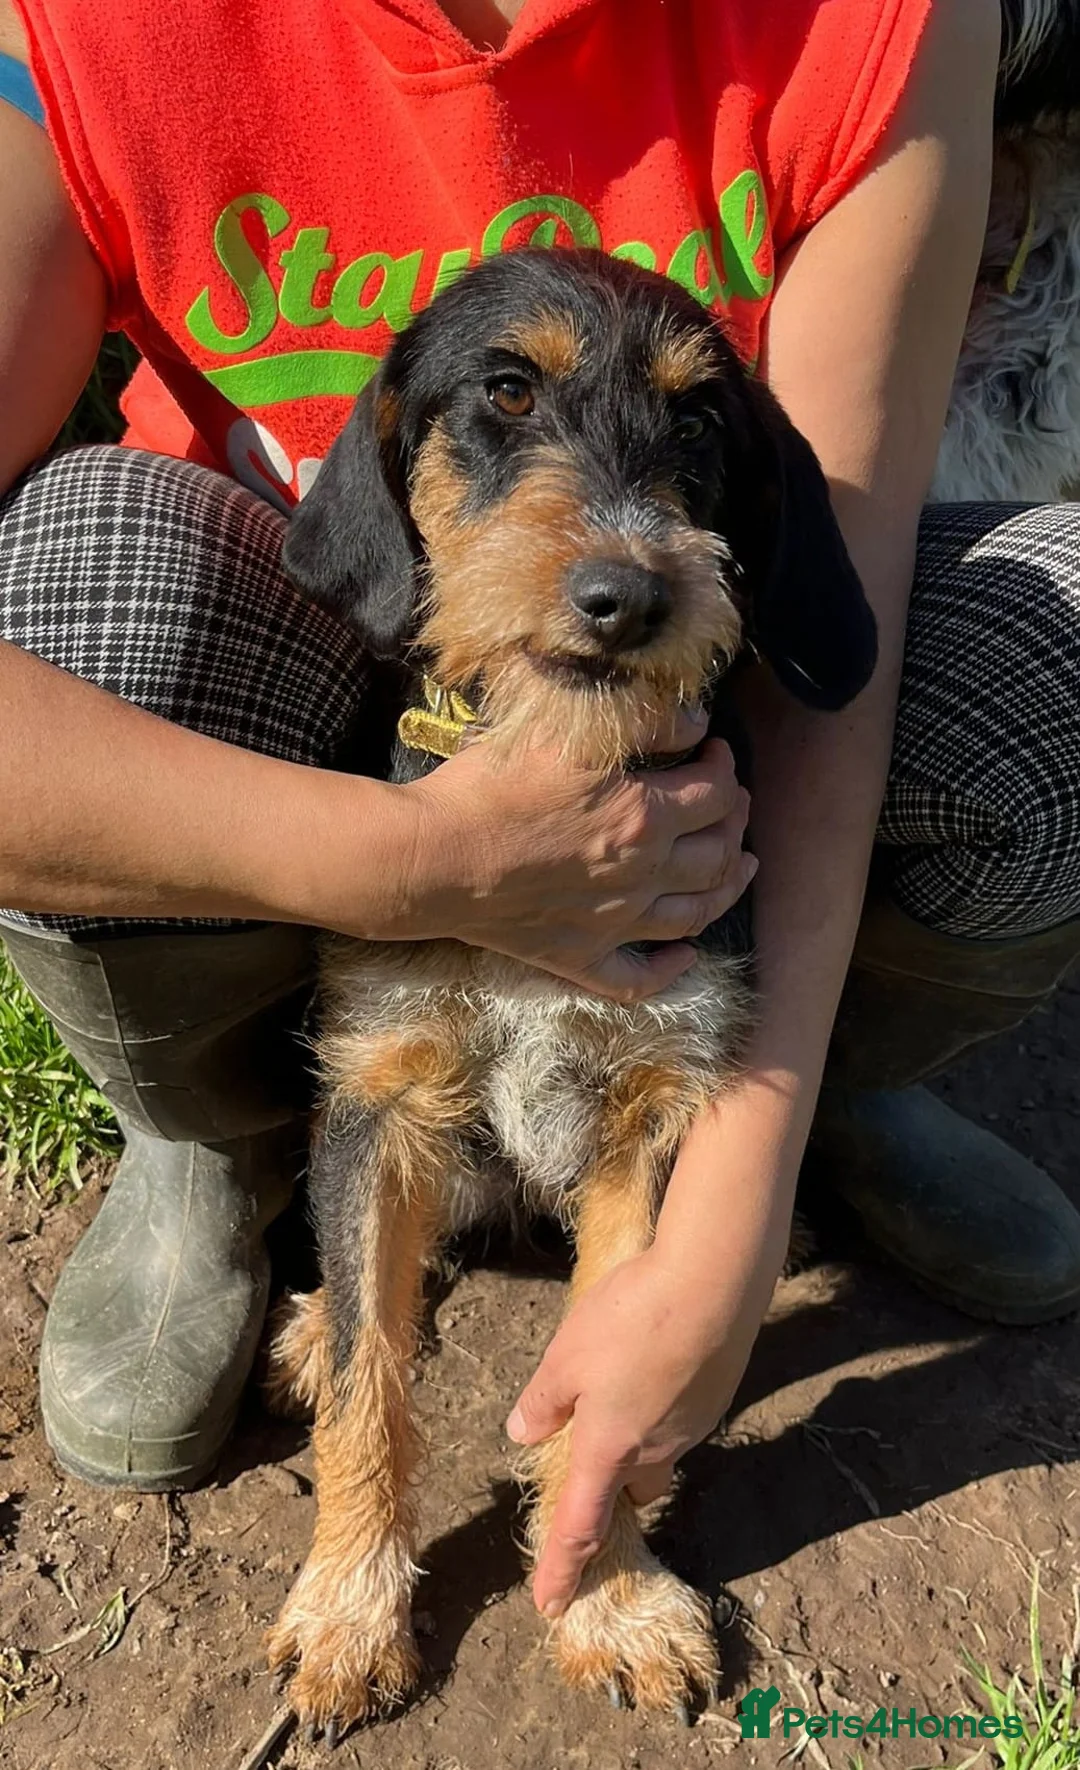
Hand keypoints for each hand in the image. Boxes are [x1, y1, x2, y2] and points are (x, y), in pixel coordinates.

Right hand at [390, 705, 755, 1000]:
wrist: (433, 856)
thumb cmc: (490, 783)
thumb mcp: (568, 729)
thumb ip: (642, 720)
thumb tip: (694, 723)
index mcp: (642, 817)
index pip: (715, 792)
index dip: (723, 766)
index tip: (711, 749)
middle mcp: (640, 875)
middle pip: (717, 854)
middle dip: (734, 821)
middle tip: (729, 801)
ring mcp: (612, 923)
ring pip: (695, 915)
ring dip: (728, 889)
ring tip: (740, 868)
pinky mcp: (577, 957)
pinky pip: (637, 979)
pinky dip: (670, 971)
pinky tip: (685, 958)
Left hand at [505, 1245, 767, 1617]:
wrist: (714, 1281)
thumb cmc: (630, 1319)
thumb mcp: (564, 1357)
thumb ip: (543, 1402)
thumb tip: (524, 1434)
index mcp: (609, 1450)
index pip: (580, 1527)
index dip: (562, 1569)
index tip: (550, 1605)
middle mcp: (657, 1450)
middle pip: (631, 1490)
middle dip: (612, 1486)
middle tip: (591, 1453)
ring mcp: (694, 1426)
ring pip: (660, 1451)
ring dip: (638, 1436)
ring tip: (622, 1377)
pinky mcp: (717, 1396)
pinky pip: (681, 1417)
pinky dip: (663, 1402)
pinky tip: (656, 1355)